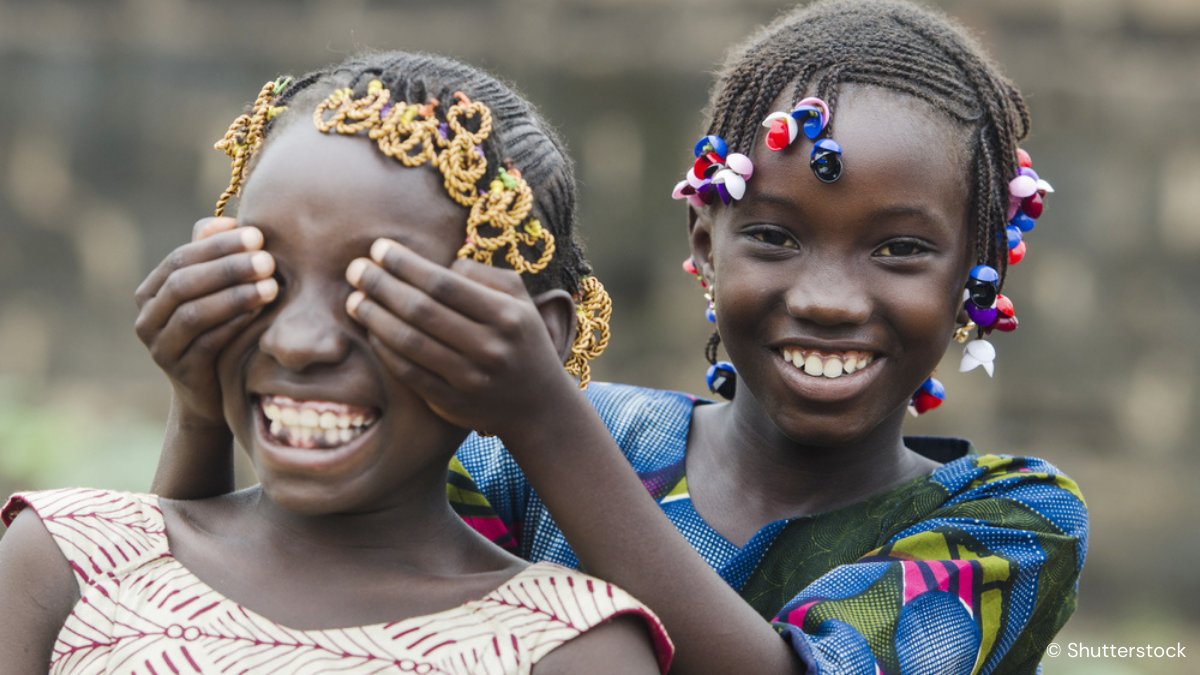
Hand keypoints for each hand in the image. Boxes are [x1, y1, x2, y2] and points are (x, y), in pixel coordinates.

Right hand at [134, 217, 277, 424]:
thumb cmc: (220, 328)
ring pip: (193, 313)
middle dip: (228, 268)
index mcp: (151, 291)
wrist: (213, 390)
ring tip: (272, 286)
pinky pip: (206, 343)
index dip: (218, 245)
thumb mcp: (215, 291)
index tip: (257, 234)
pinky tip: (260, 313)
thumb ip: (214, 256)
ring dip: (235, 295)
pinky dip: (234, 324)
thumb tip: (230, 221)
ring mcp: (160, 348)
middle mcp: (147, 318)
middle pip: (184, 283)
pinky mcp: (180, 372)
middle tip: (267, 259)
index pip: (180, 258)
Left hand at [344, 238, 576, 437]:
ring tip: (354, 299)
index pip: (444, 283)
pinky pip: (408, 373)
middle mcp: (489, 347)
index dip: (406, 264)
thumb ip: (483, 275)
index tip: (379, 248)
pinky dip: (384, 350)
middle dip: (381, 285)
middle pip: (421, 310)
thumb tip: (440, 262)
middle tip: (355, 269)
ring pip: (410, 342)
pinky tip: (371, 331)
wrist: (539, 406)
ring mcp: (469, 379)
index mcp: (507, 316)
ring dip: (375, 317)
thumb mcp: (519, 301)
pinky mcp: (452, 403)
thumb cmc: (521, 340)